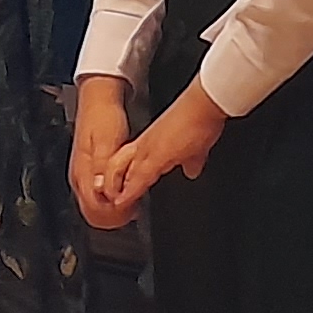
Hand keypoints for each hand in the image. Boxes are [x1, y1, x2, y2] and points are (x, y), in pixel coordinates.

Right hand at [71, 75, 135, 228]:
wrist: (98, 101)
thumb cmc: (103, 118)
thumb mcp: (106, 141)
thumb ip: (102, 167)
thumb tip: (102, 189)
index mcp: (83, 171)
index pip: (94, 208)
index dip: (114, 214)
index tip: (131, 212)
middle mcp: (79, 177)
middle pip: (92, 212)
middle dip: (113, 218)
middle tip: (133, 213)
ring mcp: (83, 175)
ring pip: (94, 206)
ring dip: (112, 210)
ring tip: (132, 207)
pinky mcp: (89, 171)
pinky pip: (97, 196)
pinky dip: (110, 201)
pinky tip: (124, 196)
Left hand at [96, 90, 226, 224]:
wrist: (203, 104)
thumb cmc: (201, 119)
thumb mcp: (195, 145)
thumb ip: (192, 160)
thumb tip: (192, 170)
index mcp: (152, 142)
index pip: (129, 162)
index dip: (122, 177)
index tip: (119, 192)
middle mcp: (145, 145)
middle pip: (117, 167)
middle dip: (111, 185)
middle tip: (109, 202)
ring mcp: (147, 150)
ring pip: (120, 173)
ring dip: (115, 191)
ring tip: (111, 208)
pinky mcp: (155, 156)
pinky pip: (135, 178)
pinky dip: (128, 192)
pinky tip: (122, 203)